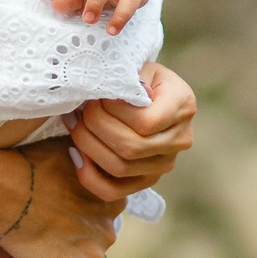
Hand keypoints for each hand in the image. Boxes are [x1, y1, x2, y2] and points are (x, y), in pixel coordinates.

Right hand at [0, 143, 123, 257]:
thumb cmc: (25, 165)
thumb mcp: (67, 147)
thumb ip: (88, 156)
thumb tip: (92, 151)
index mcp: (111, 196)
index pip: (108, 208)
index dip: (85, 208)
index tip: (63, 207)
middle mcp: (109, 225)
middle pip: (101, 234)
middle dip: (82, 232)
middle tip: (52, 226)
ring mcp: (95, 252)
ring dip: (78, 255)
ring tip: (46, 245)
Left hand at [68, 61, 194, 201]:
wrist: (150, 92)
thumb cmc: (140, 77)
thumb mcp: (138, 67)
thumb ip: (126, 79)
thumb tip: (110, 97)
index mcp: (183, 106)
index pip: (144, 123)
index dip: (113, 112)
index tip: (96, 96)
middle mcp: (180, 139)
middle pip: (131, 147)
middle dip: (94, 128)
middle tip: (78, 110)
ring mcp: (165, 164)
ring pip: (120, 168)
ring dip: (88, 146)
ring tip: (73, 124)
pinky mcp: (147, 180)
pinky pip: (113, 191)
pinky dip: (89, 176)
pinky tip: (75, 154)